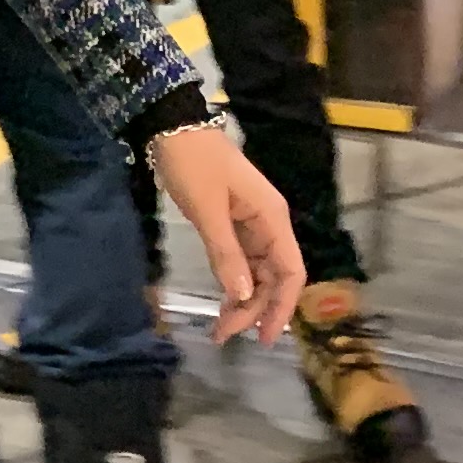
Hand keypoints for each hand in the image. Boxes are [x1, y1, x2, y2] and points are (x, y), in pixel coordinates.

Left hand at [147, 121, 305, 344]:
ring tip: (220, 327)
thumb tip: (244, 295)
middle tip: (223, 334)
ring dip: (243, 300)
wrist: (171, 125)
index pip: (291, 272)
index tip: (264, 337)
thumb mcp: (207, 210)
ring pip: (257, 272)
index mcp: (272, 218)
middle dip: (254, 309)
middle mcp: (268, 223)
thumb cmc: (192, 163)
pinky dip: (233, 282)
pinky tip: (222, 300)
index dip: (283, 307)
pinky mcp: (232, 222)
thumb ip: (226, 254)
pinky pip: (241, 260)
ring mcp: (251, 223)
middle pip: (273, 277)